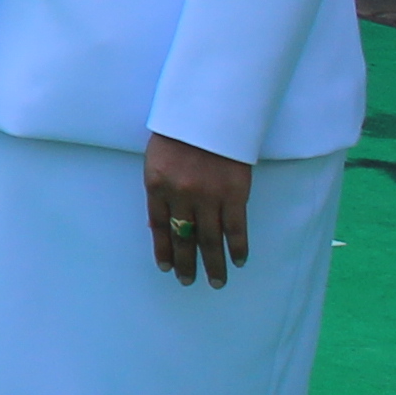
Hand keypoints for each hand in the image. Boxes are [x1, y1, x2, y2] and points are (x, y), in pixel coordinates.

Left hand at [145, 133, 254, 286]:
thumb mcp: (157, 158)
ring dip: (213, 263)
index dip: (163, 248)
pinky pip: (236, 228)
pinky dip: (238, 247)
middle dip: (186, 263)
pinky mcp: (234, 194)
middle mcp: (181, 196)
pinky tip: (239, 261)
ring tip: (216, 282)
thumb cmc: (180, 131)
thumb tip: (158, 221)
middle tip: (188, 282)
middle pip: (183, 237)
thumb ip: (158, 188)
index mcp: (156, 185)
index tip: (166, 266)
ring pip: (210, 239)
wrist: (210, 112)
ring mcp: (208, 196)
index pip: (158, 225)